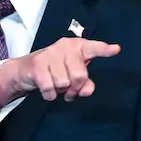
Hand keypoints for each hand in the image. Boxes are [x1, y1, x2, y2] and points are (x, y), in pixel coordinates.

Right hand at [0, 37, 121, 103]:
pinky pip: (50, 88)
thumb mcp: (72, 76)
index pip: (93, 48)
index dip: (104, 50)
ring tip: (55, 85)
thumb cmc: (54, 71)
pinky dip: (49, 94)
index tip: (116, 49)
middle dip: (74, 88)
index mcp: (77, 47)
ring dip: (60, 91)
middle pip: (80, 75)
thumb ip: (85, 83)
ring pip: (64, 83)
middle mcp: (64, 46)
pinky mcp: (37, 64)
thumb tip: (87, 90)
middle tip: (68, 90)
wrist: (24, 70)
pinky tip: (46, 89)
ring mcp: (50, 53)